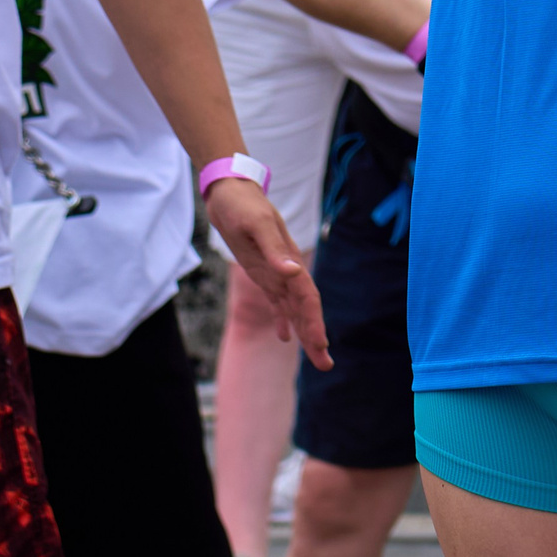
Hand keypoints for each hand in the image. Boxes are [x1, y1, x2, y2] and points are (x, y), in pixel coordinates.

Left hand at [204, 178, 331, 368]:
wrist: (230, 192)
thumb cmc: (243, 205)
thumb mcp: (255, 225)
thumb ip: (274, 249)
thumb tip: (293, 272)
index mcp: (288, 260)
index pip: (306, 297)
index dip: (314, 321)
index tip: (320, 345)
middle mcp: (286, 270)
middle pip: (305, 308)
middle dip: (315, 335)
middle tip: (325, 364)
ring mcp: (276, 273)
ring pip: (294, 309)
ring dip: (305, 332)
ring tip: (317, 358)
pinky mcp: (263, 274)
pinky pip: (277, 302)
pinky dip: (283, 320)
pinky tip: (285, 337)